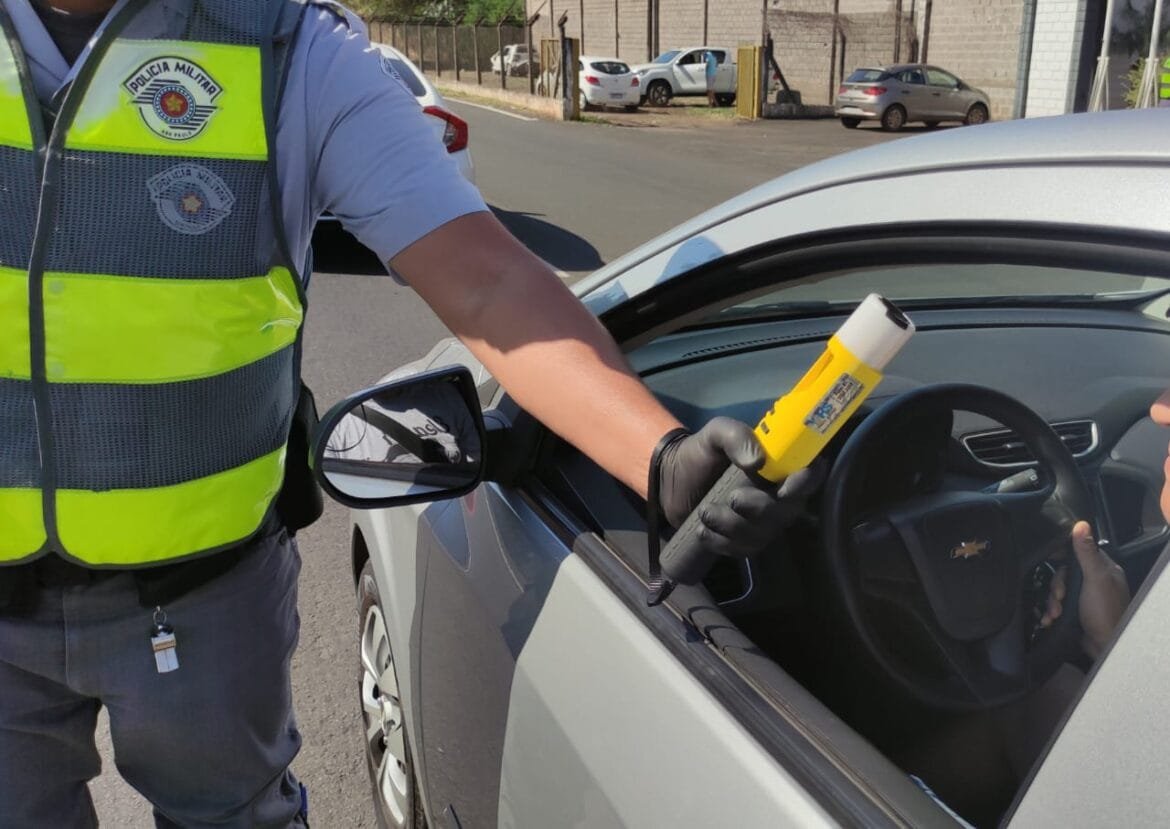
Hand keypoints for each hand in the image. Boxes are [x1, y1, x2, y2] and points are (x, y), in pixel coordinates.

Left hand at [656, 417, 822, 557]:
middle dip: (759, 509)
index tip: (783, 490)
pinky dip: (721, 542)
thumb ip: (735, 436)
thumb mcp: (715, 434)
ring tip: (705, 512)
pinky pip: (744, 550)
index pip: (810, 475)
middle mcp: (777, 495)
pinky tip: (702, 530)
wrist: (670, 482)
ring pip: (763, 534)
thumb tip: (757, 461)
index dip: (805, 484)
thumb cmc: (698, 454)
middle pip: (787, 512)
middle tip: (730, 498)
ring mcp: (762, 521)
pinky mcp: (744, 541)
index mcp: (777, 465)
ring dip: (732, 526)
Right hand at [1039, 521, 1130, 658]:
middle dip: (1056, 587)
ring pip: (1059, 590)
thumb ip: (1086, 552)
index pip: (1078, 552)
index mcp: (1104, 569)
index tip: (1049, 560)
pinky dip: (1052, 612)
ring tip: (1054, 614)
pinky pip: (1058, 605)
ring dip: (1052, 602)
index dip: (1062, 556)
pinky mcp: (1076, 612)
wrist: (1106, 648)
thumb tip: (1081, 524)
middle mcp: (1095, 581)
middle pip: (1064, 573)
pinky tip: (1050, 620)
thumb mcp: (1095, 578)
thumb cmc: (1104, 611)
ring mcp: (1085, 598)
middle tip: (1059, 598)